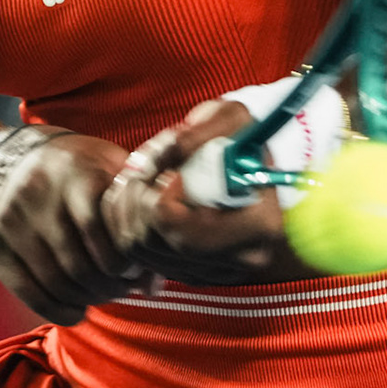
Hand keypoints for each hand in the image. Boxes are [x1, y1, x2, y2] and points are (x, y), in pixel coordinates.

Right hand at [0, 132, 140, 324]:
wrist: (26, 157)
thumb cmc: (87, 171)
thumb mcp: (116, 174)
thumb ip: (137, 221)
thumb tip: (153, 285)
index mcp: (75, 172)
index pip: (97, 229)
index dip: (122, 261)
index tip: (135, 269)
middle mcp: (37, 193)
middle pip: (77, 263)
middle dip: (107, 286)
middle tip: (122, 289)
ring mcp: (10, 218)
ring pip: (54, 281)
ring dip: (85, 299)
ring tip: (103, 295)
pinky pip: (26, 291)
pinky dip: (56, 310)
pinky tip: (76, 310)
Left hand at [103, 100, 305, 286]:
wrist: (240, 157)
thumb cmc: (239, 134)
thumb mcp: (230, 117)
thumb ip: (198, 133)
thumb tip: (167, 153)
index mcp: (260, 227)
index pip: (189, 235)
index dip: (163, 203)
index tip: (168, 172)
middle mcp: (239, 260)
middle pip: (158, 243)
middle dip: (139, 199)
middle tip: (145, 166)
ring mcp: (210, 270)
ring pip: (139, 249)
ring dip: (129, 206)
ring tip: (143, 174)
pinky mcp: (185, 270)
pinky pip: (135, 252)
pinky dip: (126, 220)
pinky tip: (139, 194)